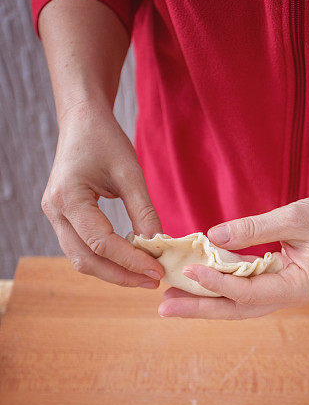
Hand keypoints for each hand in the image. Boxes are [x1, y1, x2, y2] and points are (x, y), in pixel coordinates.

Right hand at [41, 101, 164, 287]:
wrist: (82, 122)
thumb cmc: (106, 141)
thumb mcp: (130, 173)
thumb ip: (143, 212)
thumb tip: (158, 248)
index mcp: (68, 197)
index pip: (101, 243)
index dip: (130, 260)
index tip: (158, 270)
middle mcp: (55, 211)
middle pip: (86, 260)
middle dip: (121, 275)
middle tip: (153, 281)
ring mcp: (55, 217)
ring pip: (82, 260)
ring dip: (113, 273)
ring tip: (145, 276)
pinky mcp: (62, 219)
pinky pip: (82, 249)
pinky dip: (106, 260)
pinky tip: (130, 262)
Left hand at [158, 192, 308, 319]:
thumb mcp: (294, 217)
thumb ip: (254, 228)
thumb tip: (213, 237)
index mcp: (297, 287)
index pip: (250, 292)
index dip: (219, 283)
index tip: (191, 271)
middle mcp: (286, 296)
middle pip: (237, 309)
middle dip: (200, 309)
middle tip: (164, 308)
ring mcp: (279, 292)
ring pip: (236, 304)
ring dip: (203, 302)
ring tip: (170, 300)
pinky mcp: (272, 282)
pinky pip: (240, 290)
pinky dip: (216, 287)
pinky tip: (193, 282)